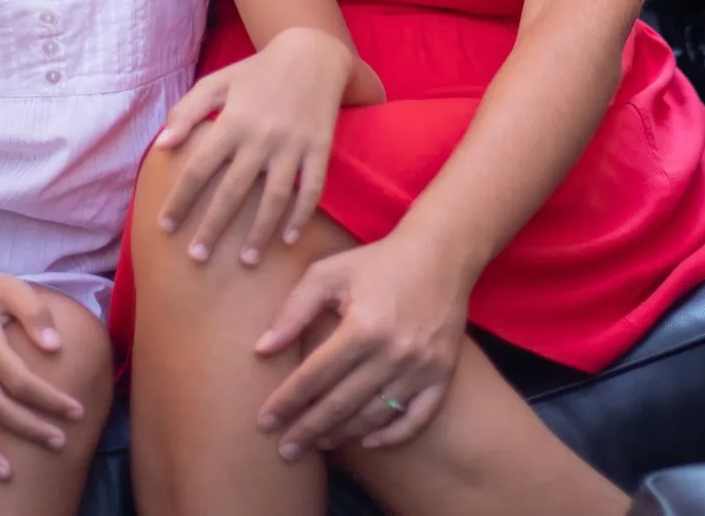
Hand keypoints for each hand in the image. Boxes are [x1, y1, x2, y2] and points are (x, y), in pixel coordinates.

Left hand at [154, 28, 354, 265]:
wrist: (313, 54)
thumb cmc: (258, 71)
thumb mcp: (218, 82)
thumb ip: (187, 110)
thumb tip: (163, 145)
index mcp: (232, 121)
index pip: (198, 168)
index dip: (180, 199)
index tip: (165, 226)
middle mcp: (261, 137)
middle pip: (232, 191)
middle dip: (212, 226)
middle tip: (196, 257)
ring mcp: (293, 145)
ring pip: (274, 197)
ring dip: (259, 231)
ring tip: (246, 260)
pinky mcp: (319, 148)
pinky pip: (311, 189)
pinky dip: (301, 215)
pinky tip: (288, 239)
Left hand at [254, 231, 470, 456]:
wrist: (441, 253)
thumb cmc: (377, 262)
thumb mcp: (328, 273)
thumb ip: (293, 310)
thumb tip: (262, 350)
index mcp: (363, 326)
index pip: (314, 376)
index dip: (286, 402)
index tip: (265, 422)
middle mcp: (393, 352)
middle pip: (341, 404)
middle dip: (307, 430)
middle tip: (285, 451)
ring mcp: (421, 366)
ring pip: (374, 416)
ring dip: (343, 434)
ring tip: (318, 443)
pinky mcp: (442, 373)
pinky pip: (416, 418)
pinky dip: (392, 435)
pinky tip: (368, 442)